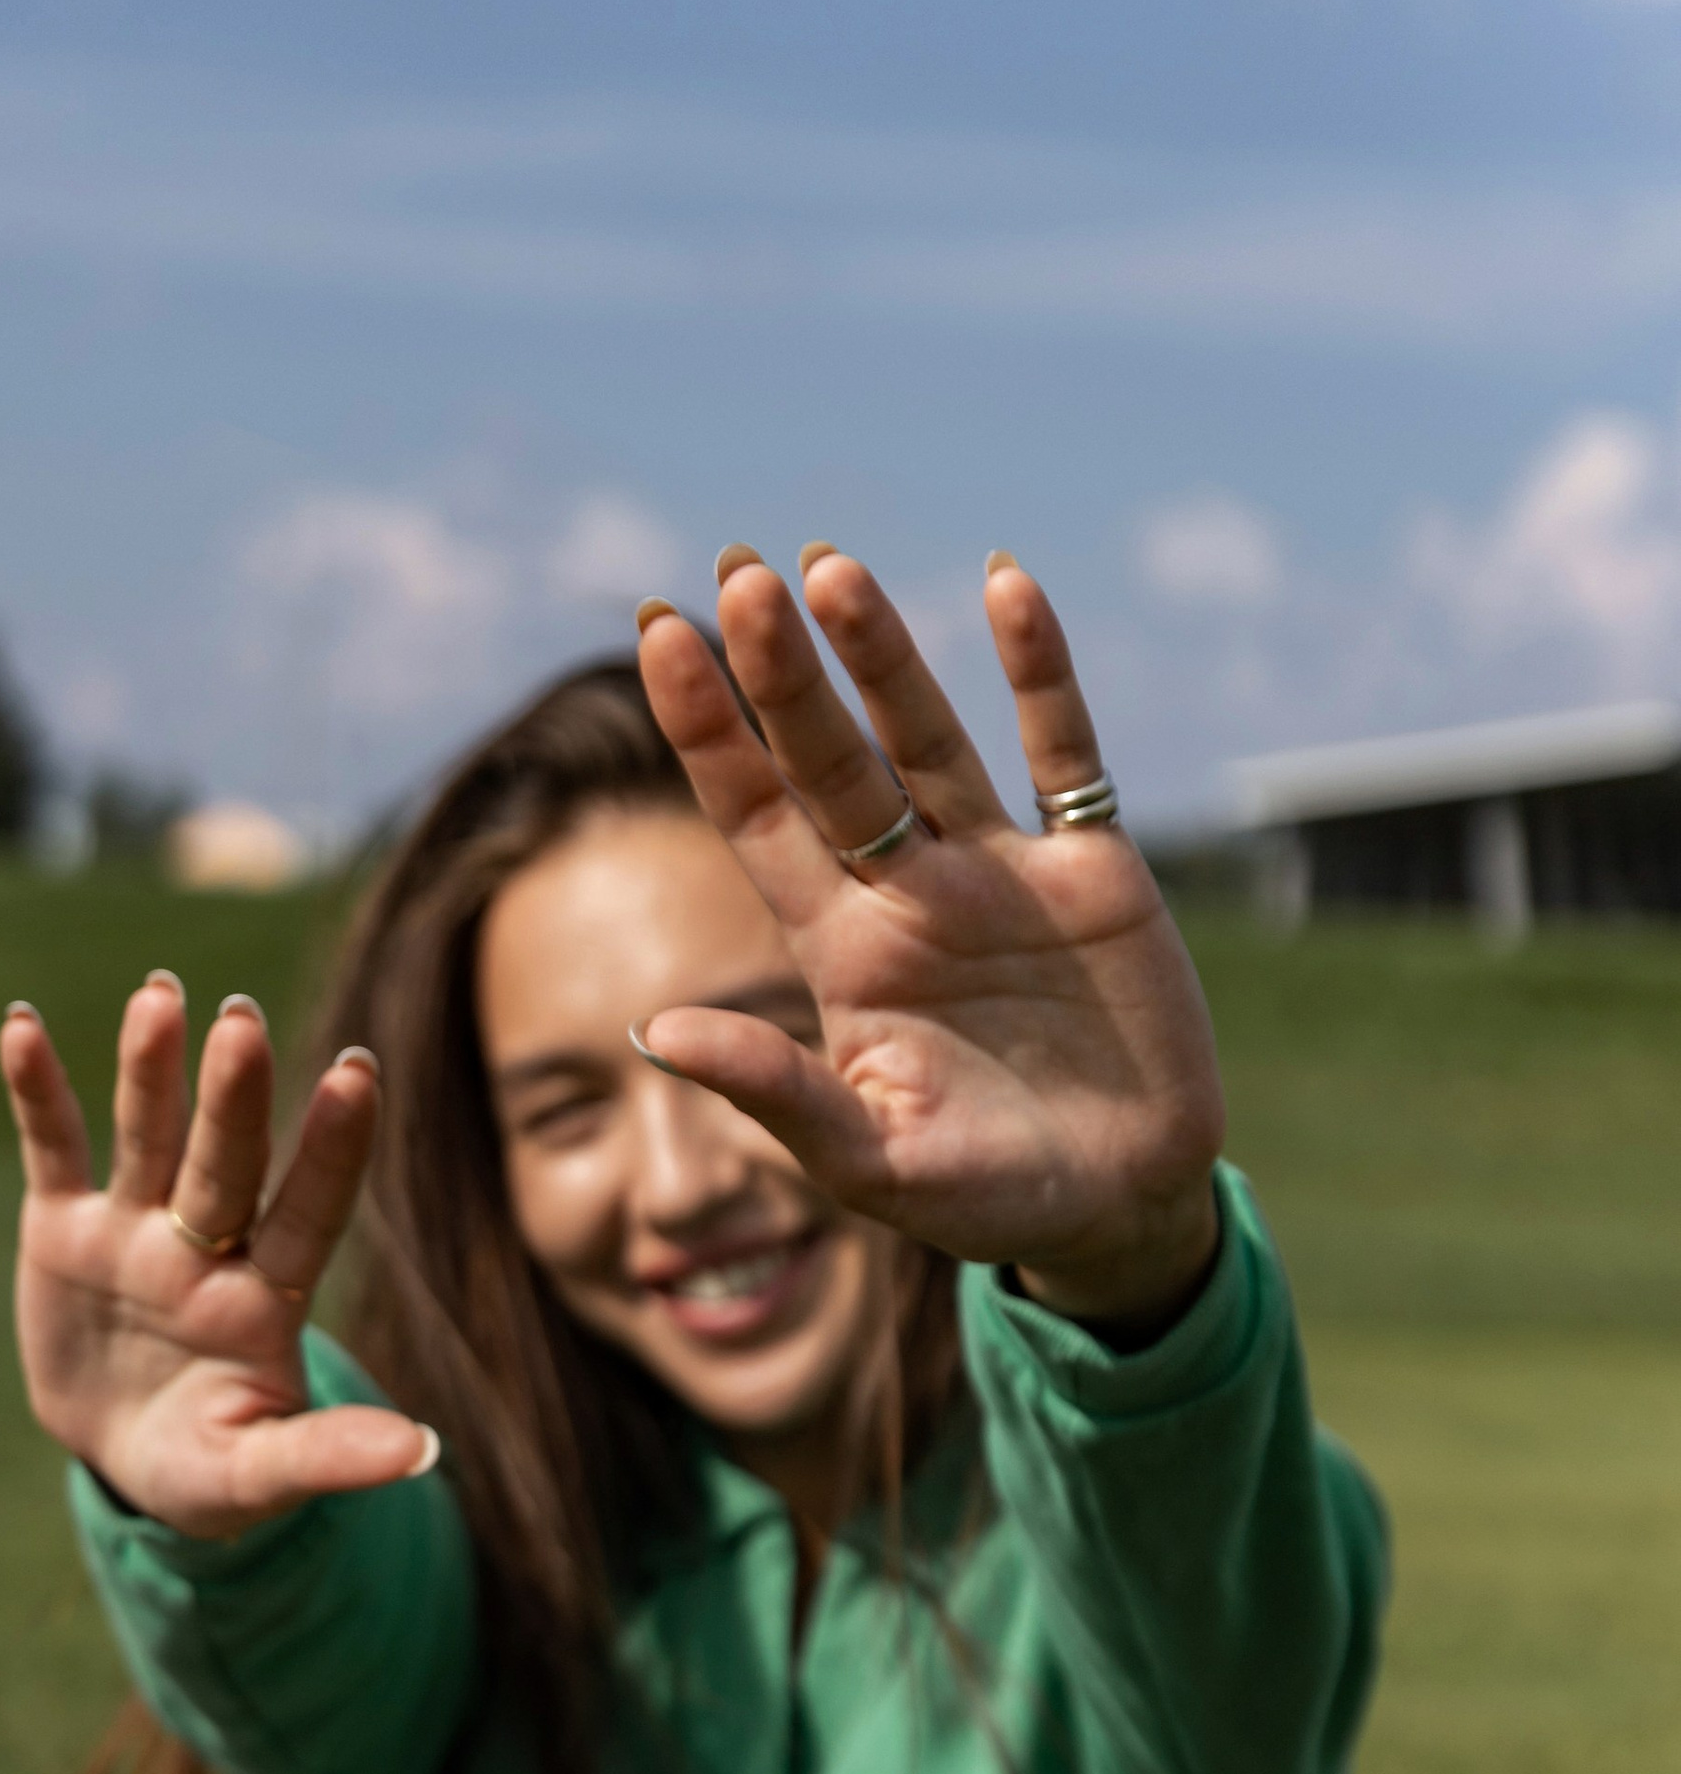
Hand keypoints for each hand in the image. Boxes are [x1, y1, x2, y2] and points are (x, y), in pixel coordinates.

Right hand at [0, 975, 435, 1538]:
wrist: (122, 1458)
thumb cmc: (209, 1469)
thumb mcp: (260, 1475)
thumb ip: (329, 1457)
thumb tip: (422, 1456)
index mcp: (265, 1300)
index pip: (309, 1214)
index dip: (332, 1149)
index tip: (359, 1074)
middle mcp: (208, 1246)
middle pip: (225, 1163)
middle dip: (232, 1098)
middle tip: (241, 1023)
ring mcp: (135, 1230)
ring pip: (146, 1137)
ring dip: (150, 1069)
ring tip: (160, 995)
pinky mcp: (64, 1228)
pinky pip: (52, 1150)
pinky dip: (38, 1092)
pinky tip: (21, 1025)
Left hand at [636, 550, 1223, 1331]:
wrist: (1119, 1208)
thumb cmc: (983, 1197)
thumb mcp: (869, 1163)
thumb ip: (774, 1094)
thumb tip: (654, 1034)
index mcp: (841, 952)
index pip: (755, 819)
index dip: (708, 731)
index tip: (658, 637)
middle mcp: (908, 892)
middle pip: (829, 761)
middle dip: (783, 673)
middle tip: (739, 577)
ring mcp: (1000, 871)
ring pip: (927, 738)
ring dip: (882, 655)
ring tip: (828, 566)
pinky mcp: (1094, 869)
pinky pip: (1061, 752)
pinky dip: (1038, 672)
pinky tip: (1003, 585)